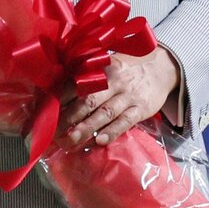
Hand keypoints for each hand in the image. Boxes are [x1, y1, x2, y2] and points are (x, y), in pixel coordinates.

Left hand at [59, 46, 179, 148]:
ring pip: (104, 113)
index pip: (77, 84)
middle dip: (68, 118)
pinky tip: (100, 141)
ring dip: (86, 127)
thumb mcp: (108, 66)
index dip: (60, 100)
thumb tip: (58, 94)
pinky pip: (125, 121)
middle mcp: (113, 81)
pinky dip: (112, 131)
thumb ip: (88, 78)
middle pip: (88, 101)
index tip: (47, 114)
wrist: (161, 68)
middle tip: (53, 132)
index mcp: (101, 70)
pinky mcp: (141, 108)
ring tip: (71, 140)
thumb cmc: (127, 70)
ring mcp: (128, 95)